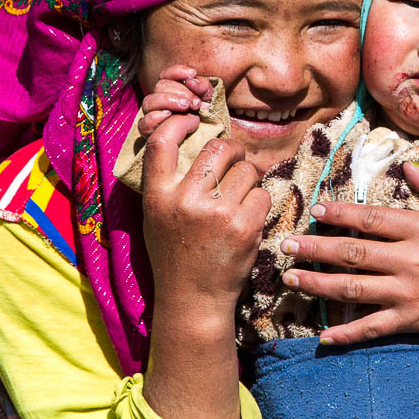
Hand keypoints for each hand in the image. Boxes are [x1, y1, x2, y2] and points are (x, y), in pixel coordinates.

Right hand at [139, 65, 213, 136]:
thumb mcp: (208, 99)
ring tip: (185, 107)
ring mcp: (153, 116)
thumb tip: (192, 81)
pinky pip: (144, 122)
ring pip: (149, 101)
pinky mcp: (149, 132)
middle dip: (180, 91)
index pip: (166, 75)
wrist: (205, 138)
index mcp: (172, 90)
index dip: (177, 71)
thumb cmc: (205, 117)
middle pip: (160, 86)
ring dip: (168, 101)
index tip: (192, 73)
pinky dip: (156, 117)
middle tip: (196, 102)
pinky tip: (169, 116)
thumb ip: (203, 86)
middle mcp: (160, 101)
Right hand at [140, 115, 269, 418]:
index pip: (162, 141)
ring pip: (247, 170)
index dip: (180, 122)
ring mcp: (217, 213)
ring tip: (239, 197)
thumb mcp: (156, 216)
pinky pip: (262, 194)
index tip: (193, 120)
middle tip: (234, 160)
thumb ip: (168, 181)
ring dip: (249, 178)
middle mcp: (185, 201)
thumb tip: (192, 136)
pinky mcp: (245, 227)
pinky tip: (247, 218)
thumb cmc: (174, 253)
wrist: (193, 299)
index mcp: (157, 196)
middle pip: (218, 147)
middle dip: (232, 150)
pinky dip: (259, 203)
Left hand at [279, 163, 418, 360]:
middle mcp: (410, 261)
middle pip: (352, 253)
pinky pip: (373, 328)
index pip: (371, 219)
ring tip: (291, 278)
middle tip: (285, 245)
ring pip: (353, 289)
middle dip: (314, 249)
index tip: (314, 211)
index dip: (339, 214)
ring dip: (318, 284)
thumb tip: (408, 166)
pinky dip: (347, 333)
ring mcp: (408, 293)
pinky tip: (323, 336)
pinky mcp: (411, 320)